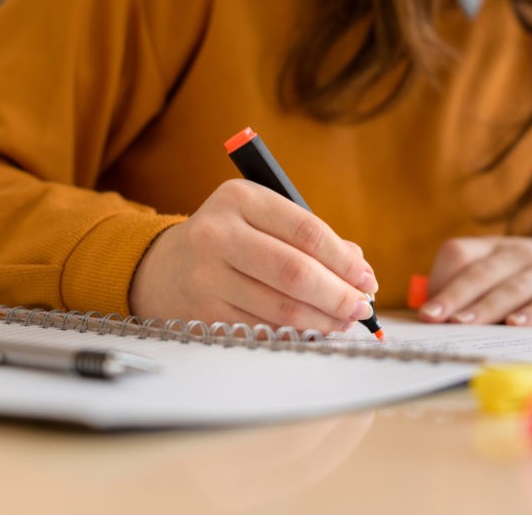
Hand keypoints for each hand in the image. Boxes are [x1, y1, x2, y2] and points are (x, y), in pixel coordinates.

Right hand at [130, 179, 377, 332]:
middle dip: (338, 295)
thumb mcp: (263, 219)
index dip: (344, 260)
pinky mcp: (203, 312)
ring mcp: (207, 275)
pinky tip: (314, 330)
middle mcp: (219, 233)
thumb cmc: (232, 239)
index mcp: (241, 198)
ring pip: (280, 307)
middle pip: (295, 272)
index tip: (367, 279)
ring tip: (344, 321)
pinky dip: (296, 332)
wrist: (164, 266)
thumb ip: (310, 237)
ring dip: (322, 319)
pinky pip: (263, 327)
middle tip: (362, 307)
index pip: (307, 231)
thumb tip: (359, 268)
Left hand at [416, 236, 531, 325]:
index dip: (440, 279)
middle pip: (479, 273)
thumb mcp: (504, 270)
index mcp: (492, 248)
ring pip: (511, 288)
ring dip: (486, 306)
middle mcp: (516, 254)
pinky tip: (518, 325)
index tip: (425, 310)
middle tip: (432, 317)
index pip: (458, 253)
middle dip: (453, 295)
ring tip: (464, 323)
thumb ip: (473, 289)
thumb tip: (434, 319)